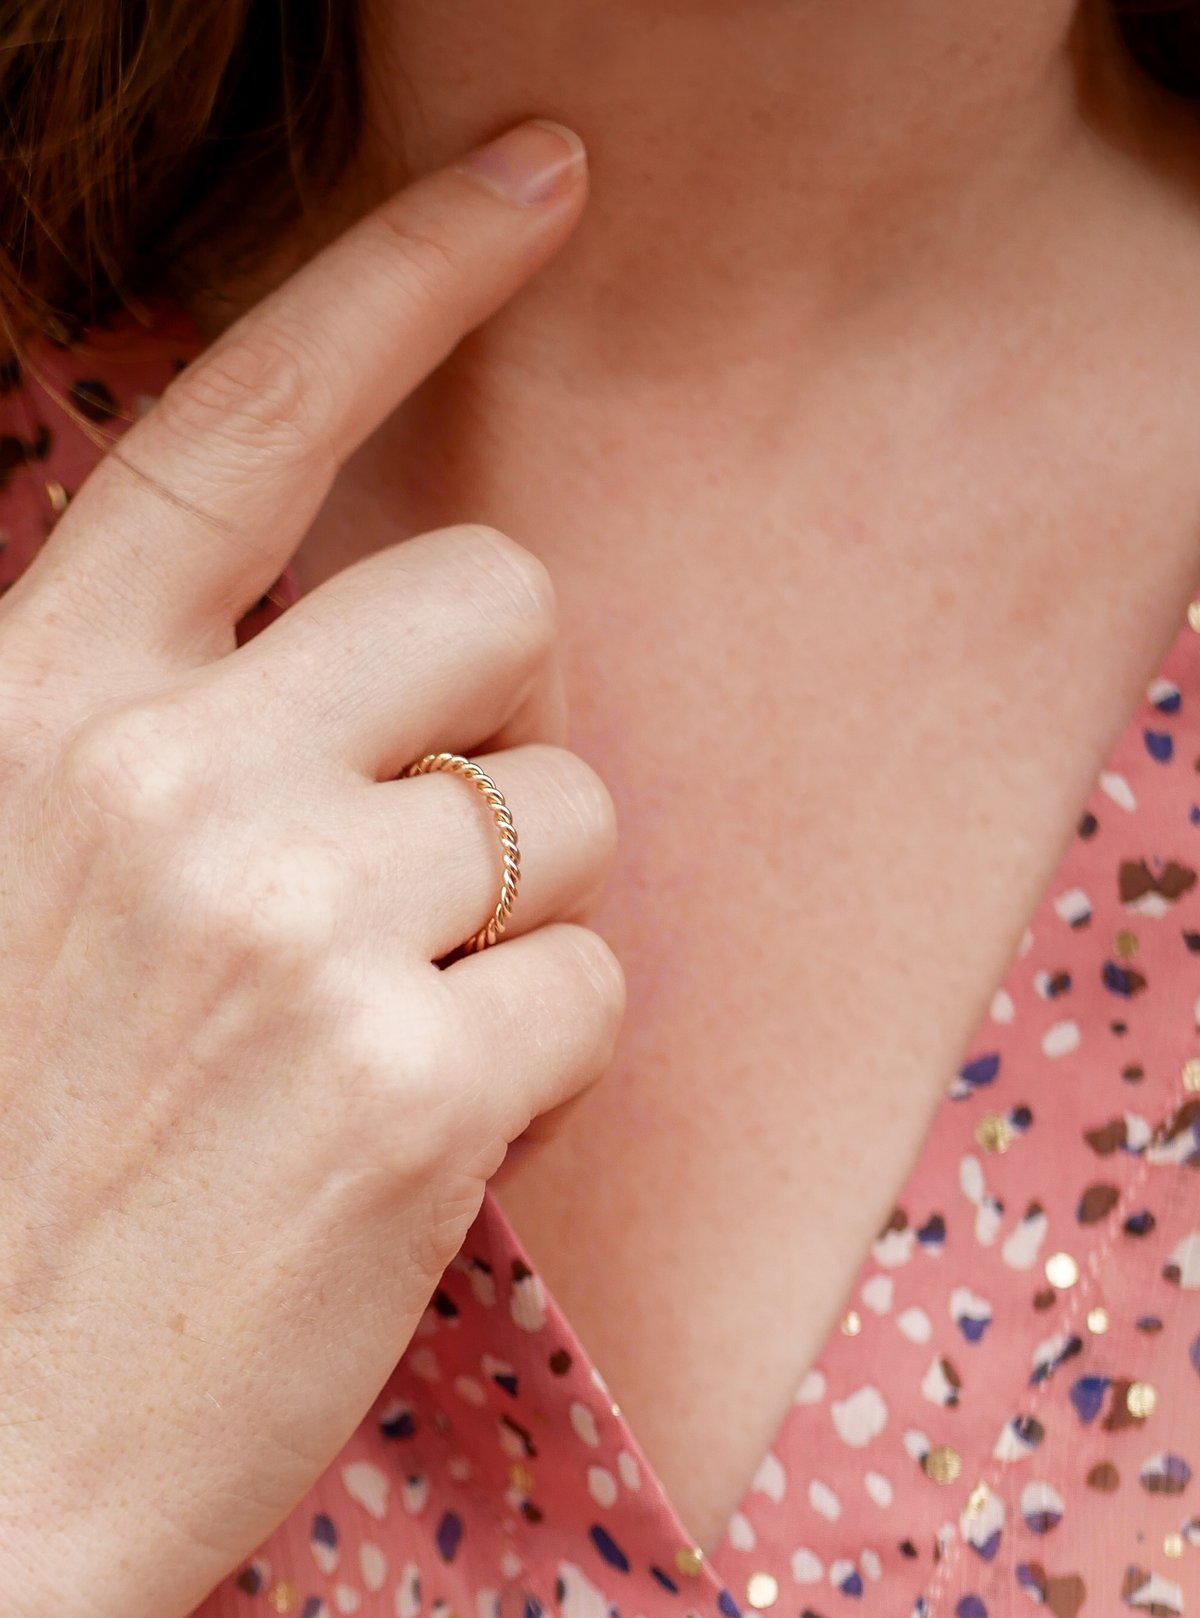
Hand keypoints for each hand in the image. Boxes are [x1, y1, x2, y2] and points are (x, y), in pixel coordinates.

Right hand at [0, 118, 622, 1617]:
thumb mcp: (17, 874)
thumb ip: (154, 730)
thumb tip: (348, 659)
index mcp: (41, 708)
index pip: (247, 419)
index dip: (403, 273)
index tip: (543, 175)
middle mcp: (171, 780)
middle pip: (493, 597)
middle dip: (493, 705)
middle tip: (421, 834)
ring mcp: (297, 930)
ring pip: (568, 807)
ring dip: (518, 899)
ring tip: (388, 1017)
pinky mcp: (414, 1091)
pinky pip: (597, 984)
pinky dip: (545, 1053)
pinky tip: (424, 1127)